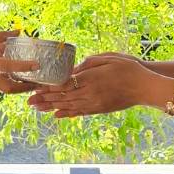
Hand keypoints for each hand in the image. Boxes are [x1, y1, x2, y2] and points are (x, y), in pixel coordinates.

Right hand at [0, 27, 38, 91]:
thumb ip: (0, 36)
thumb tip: (18, 31)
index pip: (7, 66)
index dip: (23, 67)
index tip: (36, 65)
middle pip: (9, 88)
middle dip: (25, 88)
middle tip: (39, 82)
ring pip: (6, 90)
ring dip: (20, 88)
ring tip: (34, 82)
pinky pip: (0, 86)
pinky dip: (11, 84)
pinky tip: (20, 79)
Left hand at [28, 53, 152, 116]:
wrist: (145, 86)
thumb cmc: (128, 68)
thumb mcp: (107, 58)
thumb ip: (88, 64)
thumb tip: (73, 70)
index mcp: (91, 78)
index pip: (64, 84)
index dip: (49, 87)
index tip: (36, 88)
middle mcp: (90, 93)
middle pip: (62, 97)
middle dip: (44, 99)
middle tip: (28, 101)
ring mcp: (95, 103)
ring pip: (68, 106)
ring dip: (51, 108)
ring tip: (37, 109)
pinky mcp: (99, 110)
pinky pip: (80, 113)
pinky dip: (67, 114)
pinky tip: (56, 115)